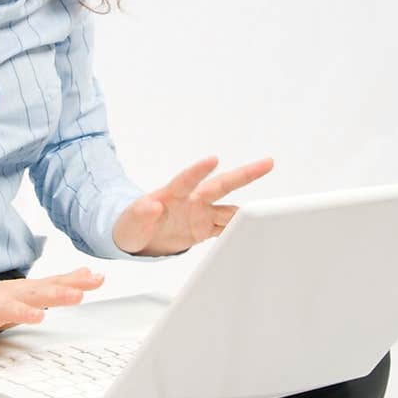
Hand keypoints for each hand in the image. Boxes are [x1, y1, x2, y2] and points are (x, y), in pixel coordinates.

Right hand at [0, 267, 104, 346]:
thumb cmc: (4, 299)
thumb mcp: (35, 290)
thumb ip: (62, 283)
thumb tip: (90, 273)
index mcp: (28, 290)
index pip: (55, 284)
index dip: (76, 283)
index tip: (98, 280)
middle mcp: (12, 296)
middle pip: (36, 294)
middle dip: (57, 294)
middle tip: (76, 295)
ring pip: (8, 310)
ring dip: (22, 312)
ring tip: (38, 317)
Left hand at [112, 155, 274, 257]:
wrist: (140, 238)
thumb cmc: (132, 226)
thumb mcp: (130, 224)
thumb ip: (140, 215)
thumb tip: (151, 206)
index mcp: (171, 195)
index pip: (186, 180)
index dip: (199, 170)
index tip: (213, 159)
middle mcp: (191, 200)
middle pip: (221, 185)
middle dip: (245, 174)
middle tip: (267, 163)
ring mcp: (201, 214)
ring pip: (230, 210)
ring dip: (246, 212)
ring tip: (268, 211)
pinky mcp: (205, 229)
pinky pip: (227, 229)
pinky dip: (240, 231)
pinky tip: (256, 231)